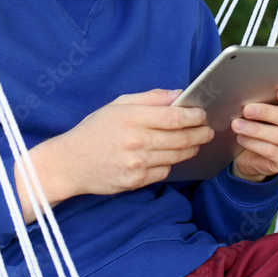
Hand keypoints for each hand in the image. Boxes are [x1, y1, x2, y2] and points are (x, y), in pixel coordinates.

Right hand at [16, 89, 213, 221]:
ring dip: (190, 149)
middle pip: (181, 138)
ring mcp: (136, 164)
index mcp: (131, 117)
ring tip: (195, 142)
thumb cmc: (94, 130)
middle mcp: (135, 141)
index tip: (202, 114)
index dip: (194, 116)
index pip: (175, 117)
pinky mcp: (135, 182)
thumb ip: (150, 98)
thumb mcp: (117, 105)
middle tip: (207, 131)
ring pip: (176, 156)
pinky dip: (169, 163)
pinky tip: (167, 156)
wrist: (70, 163)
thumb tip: (178, 95)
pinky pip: (163, 172)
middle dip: (200, 134)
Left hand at [230, 85, 277, 182]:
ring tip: (237, 125)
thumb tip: (256, 84)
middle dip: (267, 112)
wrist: (253, 154)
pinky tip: (242, 138)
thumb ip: (269, 97)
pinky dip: (255, 143)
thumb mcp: (267, 108)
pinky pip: (272, 151)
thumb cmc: (262, 123)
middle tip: (247, 109)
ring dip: (256, 129)